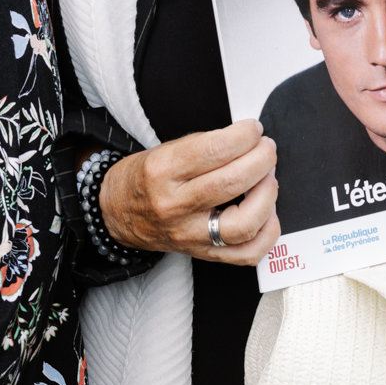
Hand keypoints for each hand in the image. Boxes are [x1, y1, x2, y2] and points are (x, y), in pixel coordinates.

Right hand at [100, 121, 280, 264]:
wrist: (116, 214)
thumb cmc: (143, 179)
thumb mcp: (164, 150)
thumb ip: (205, 145)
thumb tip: (247, 139)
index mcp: (162, 171)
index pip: (214, 150)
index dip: (243, 136)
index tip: (253, 129)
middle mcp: (175, 205)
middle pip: (231, 183)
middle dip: (261, 159)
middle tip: (266, 149)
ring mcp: (189, 234)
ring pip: (242, 224)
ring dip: (267, 196)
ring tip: (269, 179)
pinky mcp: (202, 254)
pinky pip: (245, 254)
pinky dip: (266, 234)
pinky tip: (269, 214)